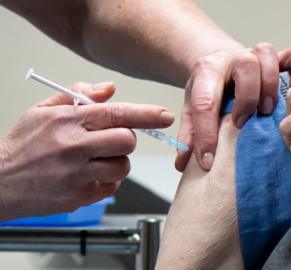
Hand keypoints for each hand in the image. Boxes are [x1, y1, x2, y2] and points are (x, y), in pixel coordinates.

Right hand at [0, 82, 173, 220]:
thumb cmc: (23, 145)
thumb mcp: (44, 111)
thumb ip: (79, 96)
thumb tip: (110, 89)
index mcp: (68, 121)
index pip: (116, 113)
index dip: (146, 114)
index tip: (164, 115)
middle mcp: (73, 146)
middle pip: (127, 141)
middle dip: (126, 140)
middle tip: (111, 140)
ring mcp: (76, 174)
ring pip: (123, 166)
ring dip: (117, 162)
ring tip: (97, 160)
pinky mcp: (78, 197)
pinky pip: (112, 187)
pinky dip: (107, 180)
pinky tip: (89, 175)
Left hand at [176, 43, 290, 170]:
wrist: (221, 62)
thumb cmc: (210, 88)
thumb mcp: (193, 108)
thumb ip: (189, 133)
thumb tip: (182, 164)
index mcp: (207, 71)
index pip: (205, 102)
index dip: (205, 134)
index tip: (208, 162)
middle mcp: (233, 58)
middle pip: (245, 65)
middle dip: (246, 97)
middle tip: (243, 124)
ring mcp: (257, 55)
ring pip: (268, 55)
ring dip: (271, 84)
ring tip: (269, 111)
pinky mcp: (279, 57)